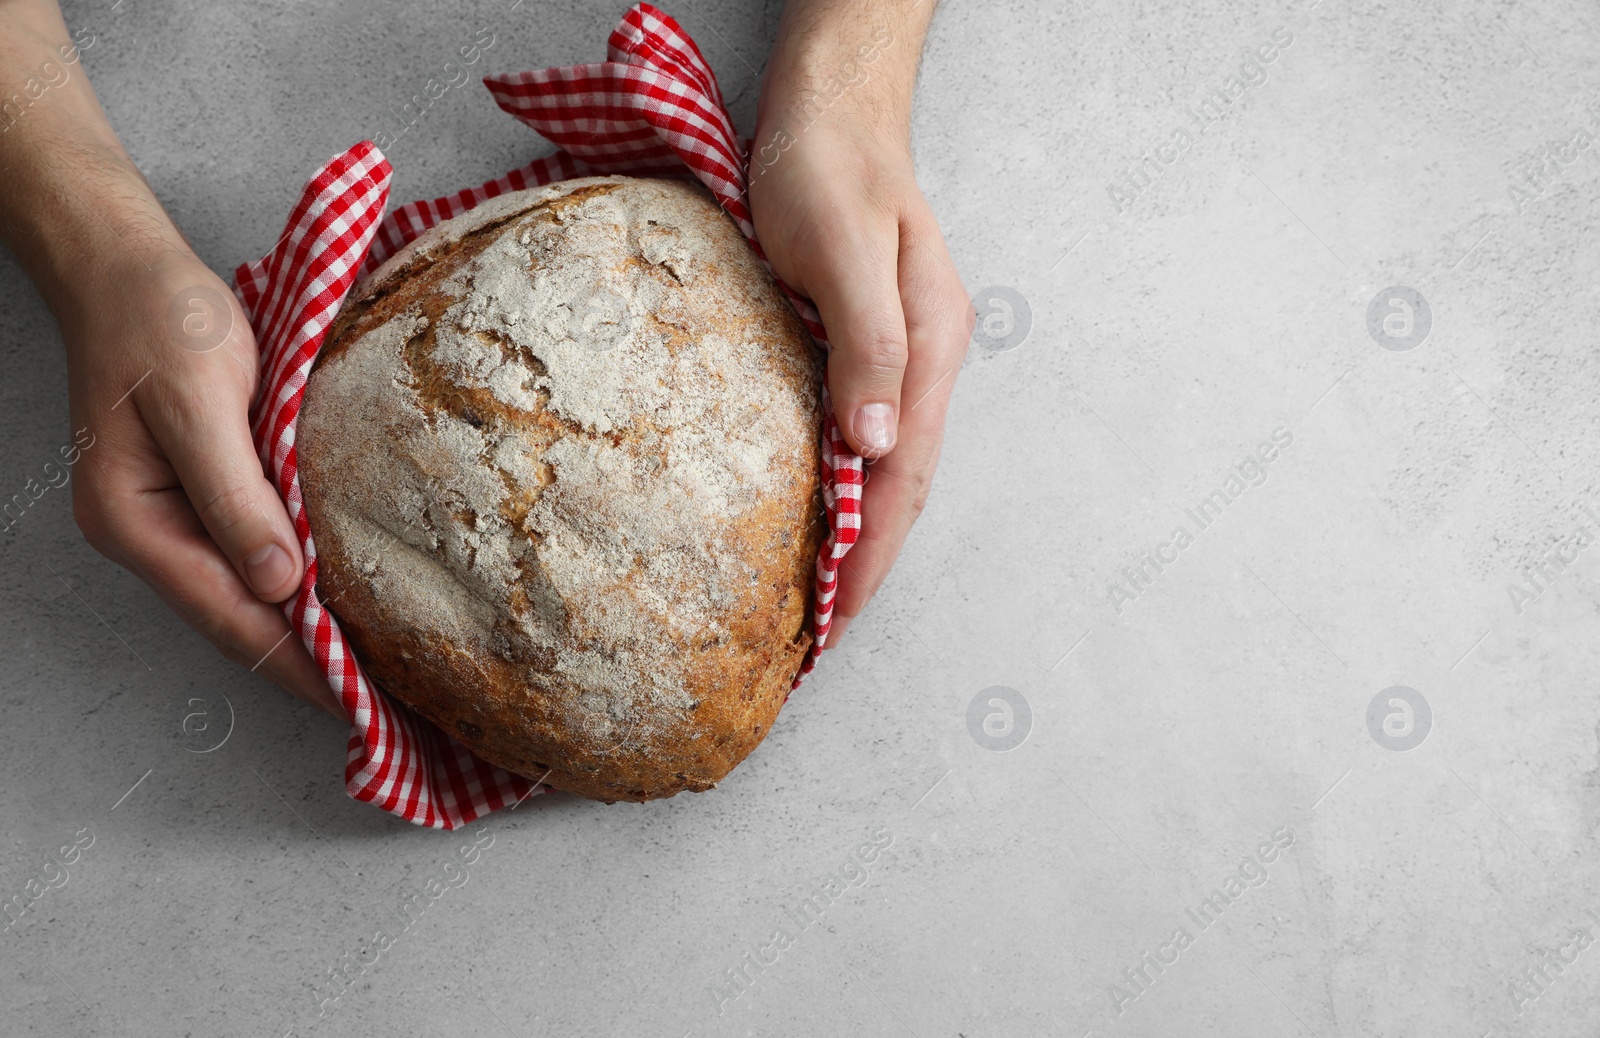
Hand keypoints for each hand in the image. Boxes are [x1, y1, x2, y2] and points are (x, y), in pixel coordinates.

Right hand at [59, 249, 340, 716]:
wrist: (127, 268)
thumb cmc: (161, 322)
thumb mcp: (201, 401)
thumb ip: (236, 495)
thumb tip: (279, 583)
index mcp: (136, 520)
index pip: (230, 615)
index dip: (295, 662)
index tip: (355, 703)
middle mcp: (147, 531)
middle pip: (234, 618)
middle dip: (303, 663)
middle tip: (378, 704)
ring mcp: (167, 516)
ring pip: (242, 594)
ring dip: (300, 631)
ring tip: (368, 672)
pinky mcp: (197, 493)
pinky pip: (248, 555)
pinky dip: (291, 585)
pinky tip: (333, 601)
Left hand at [751, 0, 970, 646]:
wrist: (832, 111)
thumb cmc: (829, 170)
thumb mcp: (840, 248)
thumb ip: (865, 343)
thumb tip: (874, 445)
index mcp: (929, 350)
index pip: (905, 478)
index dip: (873, 554)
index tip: (838, 620)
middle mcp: (923, 363)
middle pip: (903, 485)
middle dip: (869, 562)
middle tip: (823, 635)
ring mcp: (901, 356)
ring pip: (885, 465)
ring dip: (857, 531)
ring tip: (819, 595)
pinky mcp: (865, 345)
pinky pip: (860, 432)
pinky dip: (840, 483)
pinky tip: (813, 507)